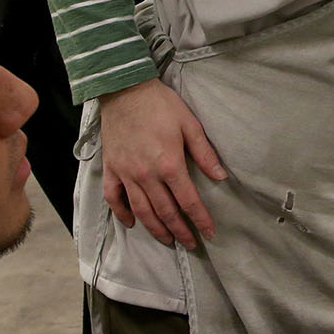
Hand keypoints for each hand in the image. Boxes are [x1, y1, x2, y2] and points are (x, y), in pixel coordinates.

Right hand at [100, 78, 227, 247]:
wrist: (124, 89)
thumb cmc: (160, 104)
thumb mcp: (190, 124)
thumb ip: (205, 153)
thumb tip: (221, 177)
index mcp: (169, 164)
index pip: (188, 201)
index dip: (200, 219)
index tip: (209, 233)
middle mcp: (147, 175)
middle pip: (166, 212)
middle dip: (180, 231)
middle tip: (191, 244)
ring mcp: (126, 173)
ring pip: (141, 210)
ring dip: (155, 229)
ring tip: (167, 240)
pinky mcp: (112, 168)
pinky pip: (114, 198)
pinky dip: (122, 213)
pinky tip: (131, 223)